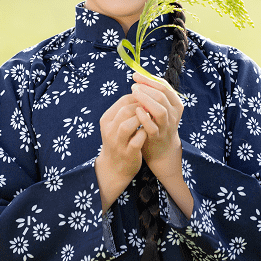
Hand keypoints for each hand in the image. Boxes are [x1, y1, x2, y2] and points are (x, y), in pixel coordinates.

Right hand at [94, 94, 146, 211]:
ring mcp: (118, 143)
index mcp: (106, 120)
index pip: (122, 101)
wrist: (114, 167)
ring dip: (142, 119)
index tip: (149, 97)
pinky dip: (144, 133)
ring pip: (127, 125)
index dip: (138, 97)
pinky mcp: (127, 153)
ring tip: (152, 117)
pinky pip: (137, 141)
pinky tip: (150, 130)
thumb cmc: (119, 141)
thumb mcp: (116, 124)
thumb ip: (126, 110)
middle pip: (125, 111)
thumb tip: (142, 92)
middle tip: (153, 106)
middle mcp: (109, 131)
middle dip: (142, 106)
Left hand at [131, 71, 183, 174]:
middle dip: (146, 88)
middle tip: (133, 86)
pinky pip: (152, 126)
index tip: (135, 76)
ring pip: (159, 110)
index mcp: (175, 104)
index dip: (149, 79)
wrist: (163, 149)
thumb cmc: (158, 123)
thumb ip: (153, 93)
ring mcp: (166, 126)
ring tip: (134, 94)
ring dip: (145, 100)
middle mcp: (173, 114)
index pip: (164, 86)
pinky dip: (144, 117)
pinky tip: (136, 110)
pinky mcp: (158, 137)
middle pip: (162, 95)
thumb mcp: (160, 107)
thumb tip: (139, 76)